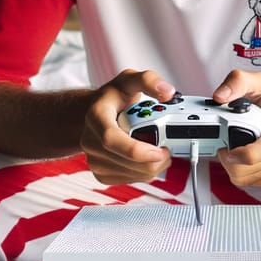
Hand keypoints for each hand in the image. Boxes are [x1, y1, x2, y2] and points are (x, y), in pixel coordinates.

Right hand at [80, 69, 174, 184]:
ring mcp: (94, 159)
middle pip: (125, 161)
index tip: (160, 150)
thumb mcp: (130, 80)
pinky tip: (148, 158)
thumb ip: (149, 81)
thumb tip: (167, 92)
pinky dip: (145, 172)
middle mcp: (90, 140)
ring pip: (131, 174)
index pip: (111, 139)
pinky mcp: (101, 173)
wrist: (97, 113)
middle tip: (169, 149)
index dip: (137, 150)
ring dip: (153, 167)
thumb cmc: (114, 98)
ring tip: (161, 150)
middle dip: (154, 160)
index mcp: (96, 116)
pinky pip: (130, 180)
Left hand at [213, 70, 260, 187]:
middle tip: (224, 142)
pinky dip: (242, 171)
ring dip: (233, 165)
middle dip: (230, 158)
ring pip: (248, 178)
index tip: (227, 150)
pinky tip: (244, 155)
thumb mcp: (258, 83)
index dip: (247, 153)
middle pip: (253, 167)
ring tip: (235, 145)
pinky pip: (252, 182)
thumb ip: (237, 82)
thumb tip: (219, 96)